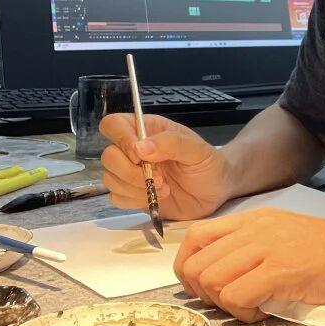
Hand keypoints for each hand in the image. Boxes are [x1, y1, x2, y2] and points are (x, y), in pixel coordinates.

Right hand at [99, 113, 231, 220]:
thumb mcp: (197, 149)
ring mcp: (132, 173)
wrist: (216, 191)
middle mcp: (134, 149)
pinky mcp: (133, 194)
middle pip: (108, 155)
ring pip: (109, 178)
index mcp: (147, 130)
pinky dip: (133, 200)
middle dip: (130, 171)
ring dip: (134, 187)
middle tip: (160, 179)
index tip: (140, 156)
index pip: (114, 125)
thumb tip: (139, 148)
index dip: (121, 140)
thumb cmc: (208, 163)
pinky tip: (155, 198)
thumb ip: (171, 143)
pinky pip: (116, 198)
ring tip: (164, 188)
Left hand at [174, 208, 324, 321]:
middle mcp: (256, 228)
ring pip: (211, 280)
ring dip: (225, 305)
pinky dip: (244, 313)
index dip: (190, 269)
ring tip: (253, 307)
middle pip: (196, 263)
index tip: (210, 289)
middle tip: (233, 303)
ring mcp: (268, 248)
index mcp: (255, 219)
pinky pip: (236, 297)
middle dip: (205, 294)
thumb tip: (219, 275)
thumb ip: (254, 249)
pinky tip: (266, 311)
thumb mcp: (289, 239)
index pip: (195, 237)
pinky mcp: (282, 271)